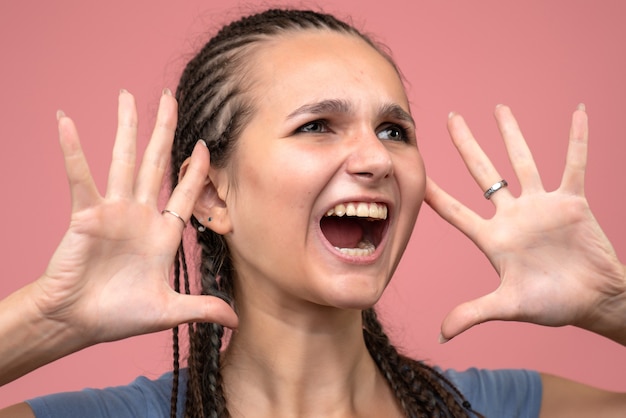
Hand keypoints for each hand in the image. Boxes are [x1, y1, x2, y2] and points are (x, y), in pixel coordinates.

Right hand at [35, 90, 236, 345]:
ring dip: (127, 129)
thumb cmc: (119, 315)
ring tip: (128, 96)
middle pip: (156, 164)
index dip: (196, 170)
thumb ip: (203, 308)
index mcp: (163, 234)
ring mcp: (114, 211)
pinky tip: (66, 122)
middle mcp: (141, 215)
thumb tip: (237, 322)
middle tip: (171, 99)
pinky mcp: (86, 215)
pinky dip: (73, 151)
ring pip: (124, 161)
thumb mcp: (169, 310)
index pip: (186, 193)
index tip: (206, 146)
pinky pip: (80, 178)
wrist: (77, 322)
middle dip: (164, 131)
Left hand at [426, 105, 625, 342]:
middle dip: (466, 145)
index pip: (454, 211)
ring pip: (522, 161)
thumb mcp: (508, 306)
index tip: (415, 173)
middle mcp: (512, 215)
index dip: (434, 195)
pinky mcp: (572, 202)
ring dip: (511, 133)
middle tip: (450, 119)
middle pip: (483, 172)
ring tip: (499, 107)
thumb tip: (441, 334)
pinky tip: (578, 112)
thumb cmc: (551, 304)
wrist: (594, 301)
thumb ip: (473, 313)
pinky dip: (577, 139)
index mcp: (492, 238)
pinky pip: (574, 164)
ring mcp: (541, 205)